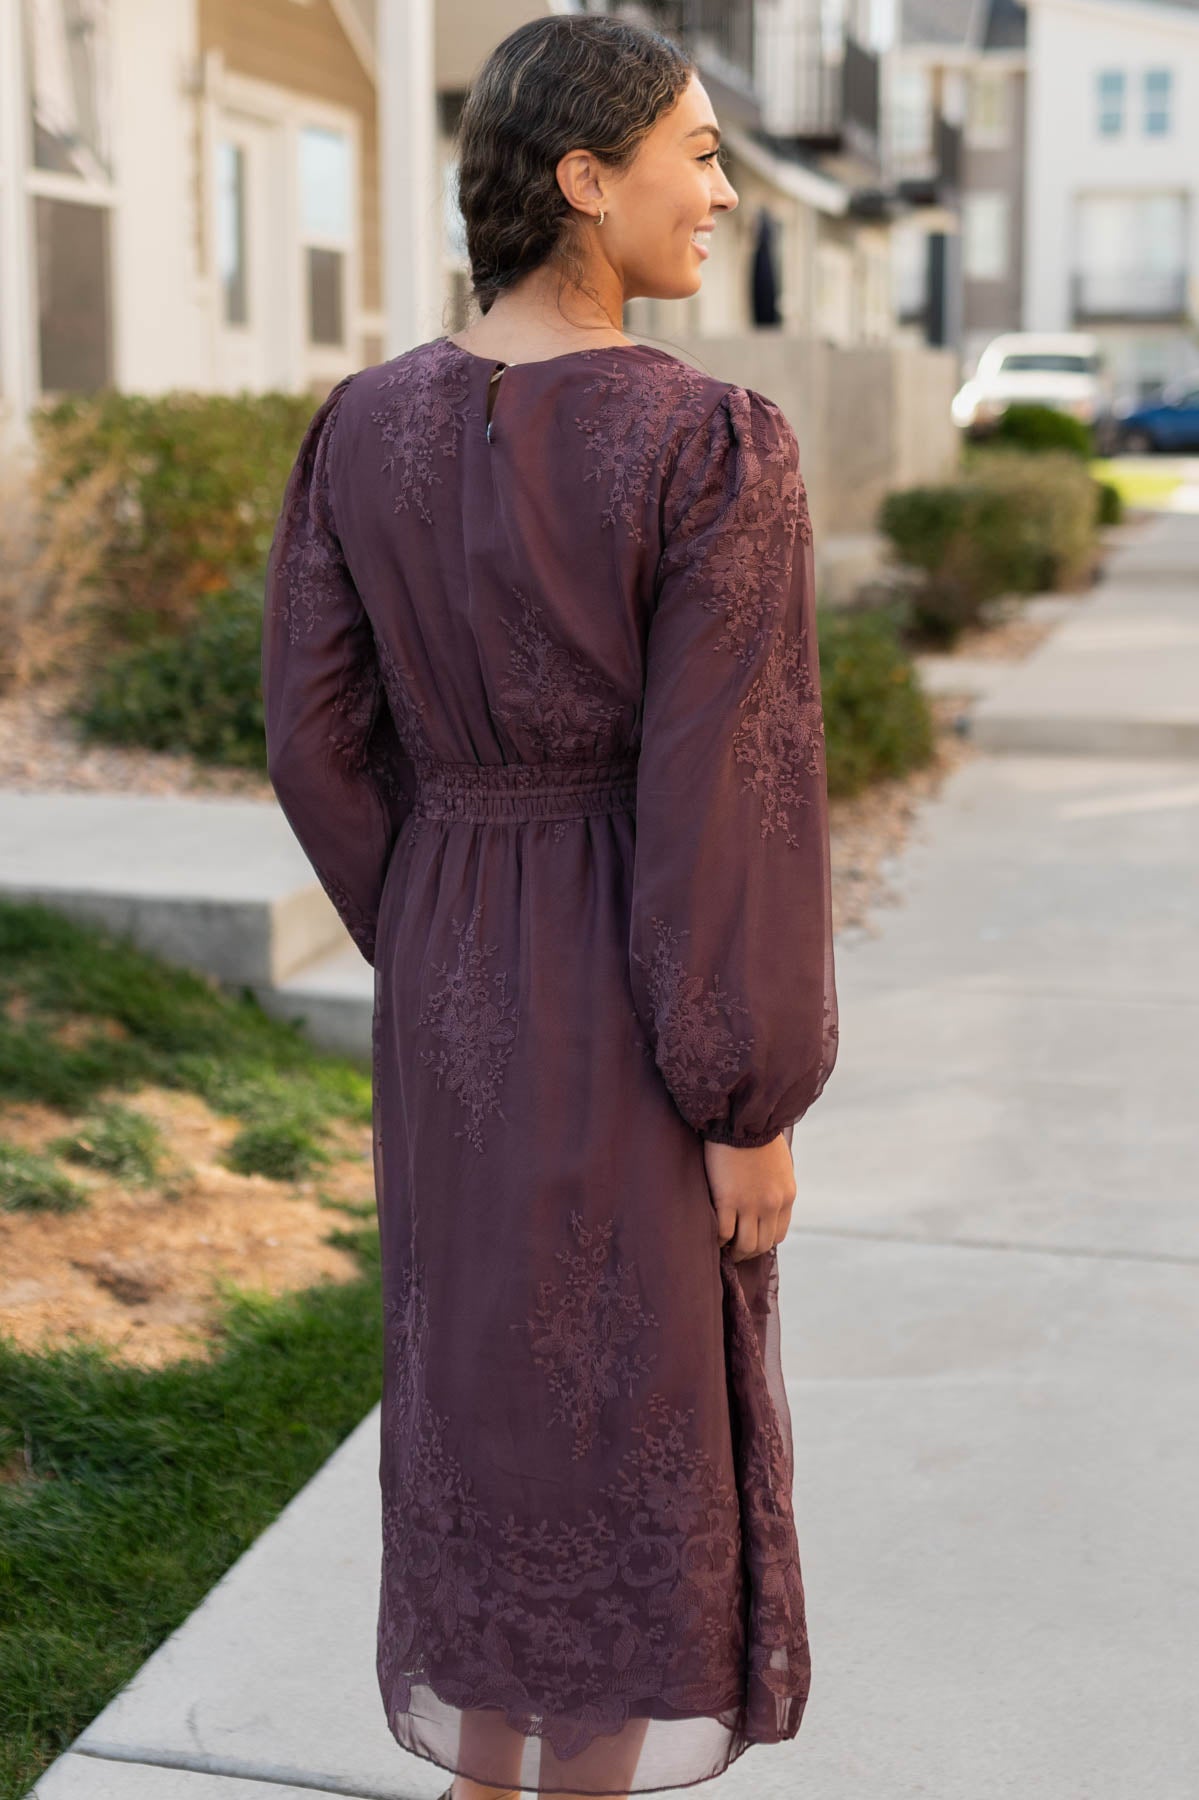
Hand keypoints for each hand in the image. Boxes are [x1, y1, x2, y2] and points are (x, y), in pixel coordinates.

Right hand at [703, 1132, 796, 1261]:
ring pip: (745, 1245)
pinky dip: (719, 1239)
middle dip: (747, 1252)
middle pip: (762, 1245)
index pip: (778, 1235)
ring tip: (722, 1246)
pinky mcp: (728, 1199)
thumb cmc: (757, 1134)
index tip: (748, 1239)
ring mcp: (750, 1204)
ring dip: (733, 1250)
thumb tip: (765, 1202)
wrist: (743, 1117)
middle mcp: (772, 1205)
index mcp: (786, 1196)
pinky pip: (724, 1232)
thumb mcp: (779, 1164)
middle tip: (732, 1249)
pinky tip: (712, 1233)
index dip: (762, 1242)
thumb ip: (775, 1186)